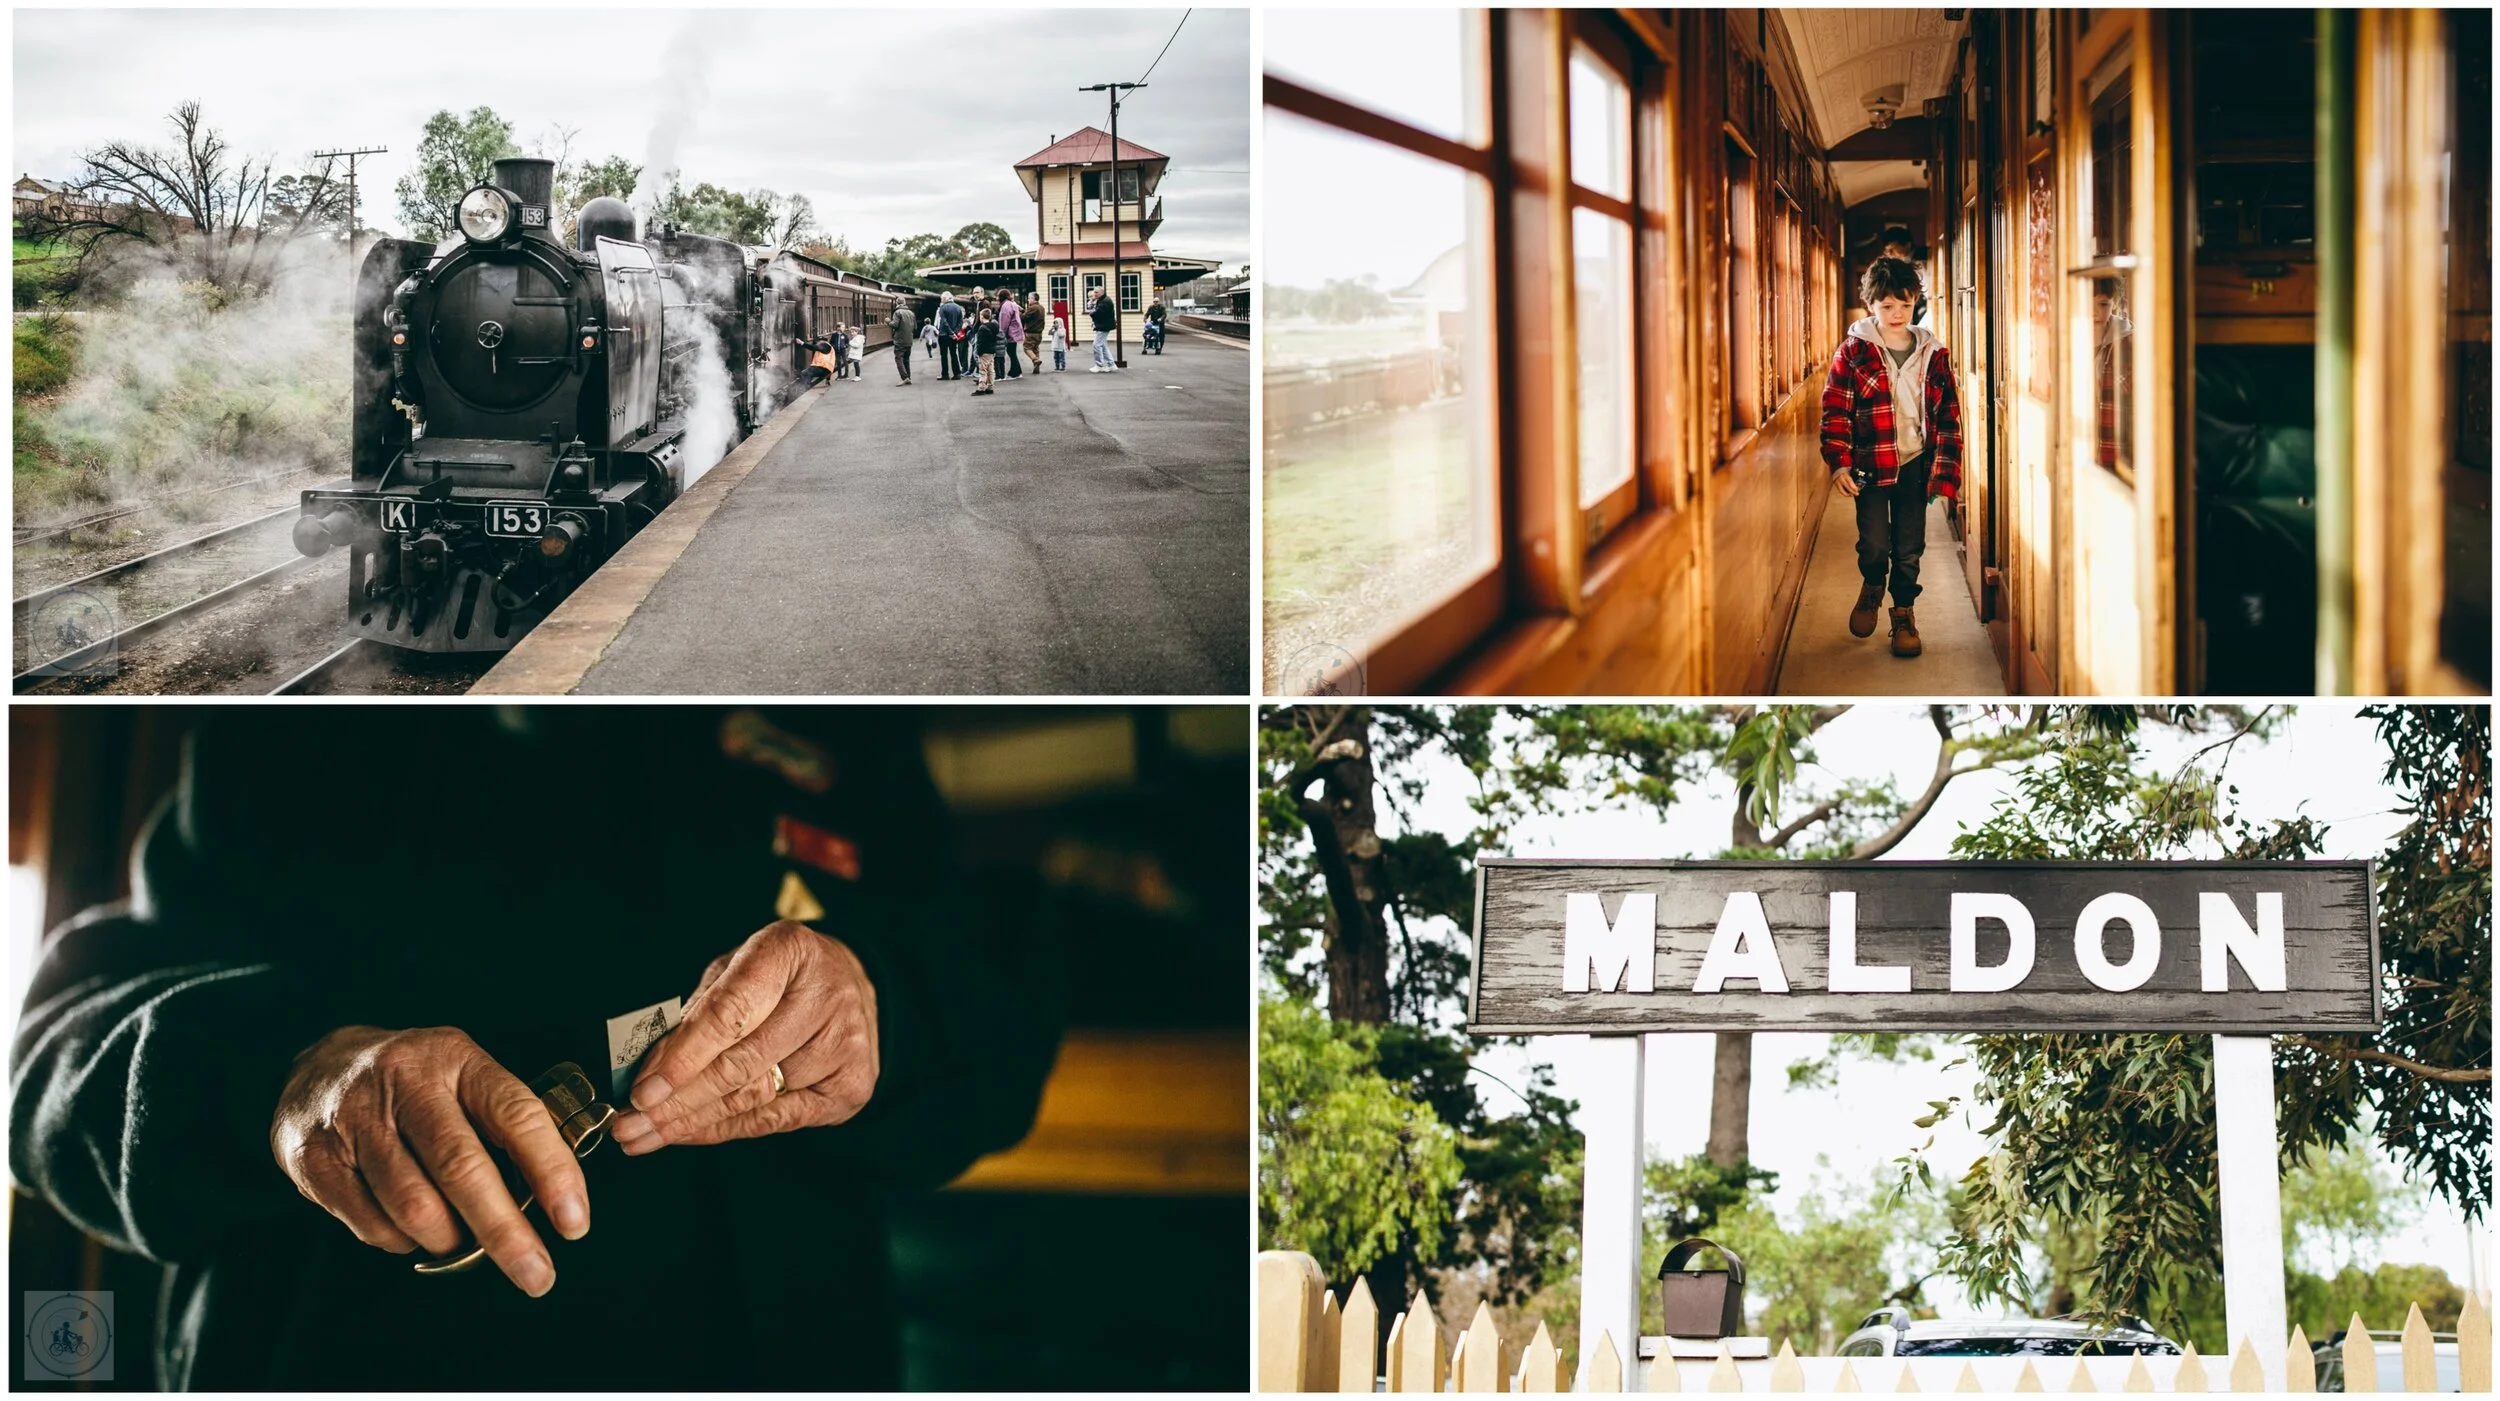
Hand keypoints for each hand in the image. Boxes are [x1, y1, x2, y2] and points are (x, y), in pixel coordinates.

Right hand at [270, 1025, 584, 1295]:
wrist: (319, 1067)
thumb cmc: (414, 1081)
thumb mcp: (464, 1075)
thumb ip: (505, 1124)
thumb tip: (552, 1197)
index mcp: (458, 1060)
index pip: (516, 1115)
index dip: (551, 1172)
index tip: (574, 1221)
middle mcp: (406, 1085)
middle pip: (462, 1169)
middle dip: (505, 1232)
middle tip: (536, 1273)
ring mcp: (356, 1121)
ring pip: (415, 1206)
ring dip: (449, 1241)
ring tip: (461, 1243)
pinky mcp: (316, 1160)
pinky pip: (372, 1225)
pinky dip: (403, 1241)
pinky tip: (412, 1229)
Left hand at [612, 921, 879, 1154]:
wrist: (849, 985)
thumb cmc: (777, 977)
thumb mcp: (733, 970)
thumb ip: (696, 1013)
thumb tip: (647, 1071)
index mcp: (790, 951)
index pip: (731, 1013)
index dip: (683, 1056)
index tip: (642, 1090)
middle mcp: (827, 995)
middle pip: (741, 1064)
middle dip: (677, 1100)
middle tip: (629, 1124)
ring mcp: (846, 1043)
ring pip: (755, 1097)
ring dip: (693, 1121)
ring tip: (645, 1135)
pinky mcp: (852, 1084)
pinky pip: (777, 1119)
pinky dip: (727, 1129)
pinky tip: (689, 1134)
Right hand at [1834, 469, 1862, 498]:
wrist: (1837, 471)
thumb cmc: (1846, 472)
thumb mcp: (1850, 472)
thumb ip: (1854, 477)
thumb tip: (1859, 484)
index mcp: (1845, 475)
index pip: (1850, 481)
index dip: (1853, 486)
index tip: (1857, 490)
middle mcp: (1841, 479)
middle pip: (1847, 486)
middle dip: (1852, 491)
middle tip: (1857, 494)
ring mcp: (1838, 483)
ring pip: (1842, 490)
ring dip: (1847, 494)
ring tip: (1852, 495)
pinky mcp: (1836, 485)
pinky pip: (1840, 491)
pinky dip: (1844, 494)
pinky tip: (1848, 495)